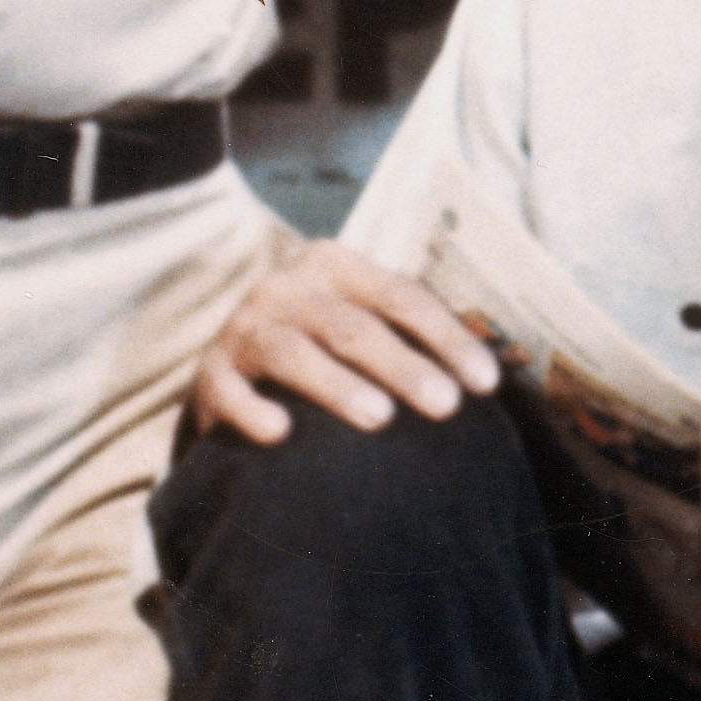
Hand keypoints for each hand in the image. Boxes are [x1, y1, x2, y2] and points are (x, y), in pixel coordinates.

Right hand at [188, 242, 502, 440]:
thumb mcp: (365, 322)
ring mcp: (244, 330)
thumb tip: (491, 373)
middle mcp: (286, 289)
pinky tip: (281, 434)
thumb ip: (416, 335)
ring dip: (337, 384)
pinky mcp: (210, 377)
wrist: (233, 372)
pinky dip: (253, 411)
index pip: (402, 297)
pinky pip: (229, 393)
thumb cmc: (324, 348)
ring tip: (380, 417)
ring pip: (292, 352)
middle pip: (352, 326)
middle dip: (403, 365)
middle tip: (446, 406)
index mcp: (335, 266)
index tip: (485, 385)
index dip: (446, 338)